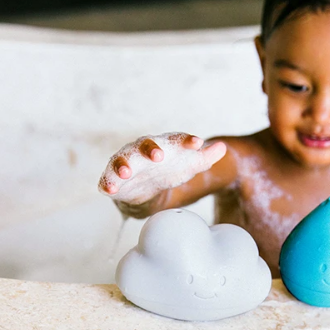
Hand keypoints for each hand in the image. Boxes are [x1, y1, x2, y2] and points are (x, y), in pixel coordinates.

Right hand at [98, 132, 225, 204]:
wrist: (149, 189)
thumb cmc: (170, 170)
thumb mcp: (189, 165)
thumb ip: (205, 157)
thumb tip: (222, 148)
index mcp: (164, 145)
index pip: (176, 139)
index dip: (186, 141)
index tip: (197, 144)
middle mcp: (143, 150)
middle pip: (146, 145)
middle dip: (151, 150)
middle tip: (159, 157)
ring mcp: (127, 164)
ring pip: (122, 160)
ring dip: (123, 165)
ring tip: (127, 172)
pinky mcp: (114, 179)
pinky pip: (108, 179)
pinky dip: (107, 183)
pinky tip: (110, 190)